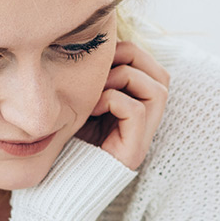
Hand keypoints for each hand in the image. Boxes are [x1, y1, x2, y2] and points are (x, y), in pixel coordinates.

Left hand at [74, 40, 170, 170]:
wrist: (57, 181)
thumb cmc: (64, 138)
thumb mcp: (80, 98)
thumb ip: (94, 75)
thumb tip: (98, 38)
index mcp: (137, 107)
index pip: (152, 68)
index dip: (128, 52)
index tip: (97, 59)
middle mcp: (147, 124)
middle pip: (161, 75)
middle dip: (130, 59)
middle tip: (98, 71)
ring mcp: (143, 138)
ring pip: (157, 89)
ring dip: (123, 79)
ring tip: (96, 91)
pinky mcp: (134, 152)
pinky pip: (137, 110)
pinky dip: (113, 100)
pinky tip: (92, 109)